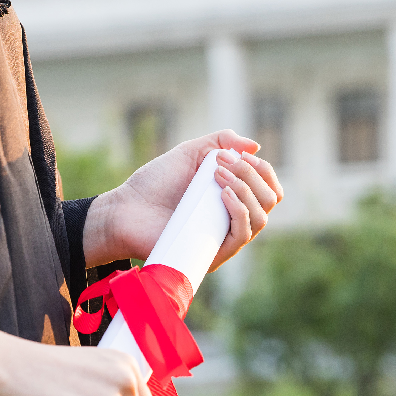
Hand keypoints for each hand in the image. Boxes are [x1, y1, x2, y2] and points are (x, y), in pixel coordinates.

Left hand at [85, 129, 284, 269]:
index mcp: (232, 198)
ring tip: (218, 175)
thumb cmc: (154, 183)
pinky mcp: (212, 254)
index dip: (264, 170)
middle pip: (270, 201)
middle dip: (253, 175)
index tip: (242, 156)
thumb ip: (221, 142)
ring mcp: (223, 238)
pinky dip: (240, 211)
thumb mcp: (189, 153)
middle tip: (221, 163)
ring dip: (246, 190)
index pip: (268, 189)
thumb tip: (254, 146)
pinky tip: (224, 194)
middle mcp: (233, 219)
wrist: (125, 209)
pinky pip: (242, 236)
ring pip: (261, 219)